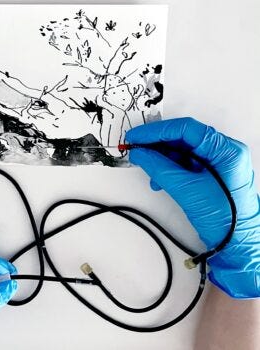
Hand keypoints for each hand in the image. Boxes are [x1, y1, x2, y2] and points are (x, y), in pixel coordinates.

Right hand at [126, 117, 259, 298]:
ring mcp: (218, 163)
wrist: (238, 246)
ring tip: (148, 168)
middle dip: (157, 145)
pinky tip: (159, 178)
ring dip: (161, 159)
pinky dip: (168, 169)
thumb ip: (159, 167)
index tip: (137, 137)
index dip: (157, 131)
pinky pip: (185, 163)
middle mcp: (224, 152)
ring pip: (181, 151)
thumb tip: (140, 153)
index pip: (186, 129)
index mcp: (226, 150)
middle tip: (136, 148)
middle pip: (183, 138)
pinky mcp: (211, 174)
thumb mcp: (186, 190)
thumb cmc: (226, 220)